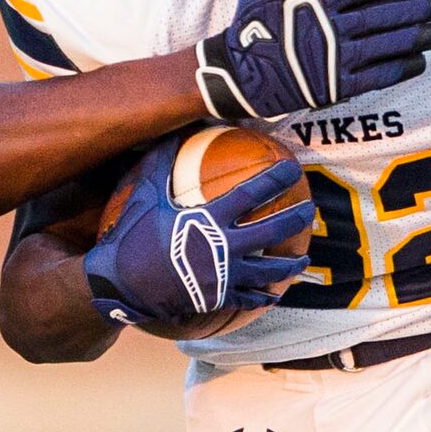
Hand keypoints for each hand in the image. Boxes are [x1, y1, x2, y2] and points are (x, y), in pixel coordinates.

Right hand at [83, 144, 314, 330]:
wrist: (120, 285)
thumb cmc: (131, 236)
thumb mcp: (145, 195)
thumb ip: (162, 163)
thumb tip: (172, 132)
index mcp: (209, 219)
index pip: (253, 193)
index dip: (276, 178)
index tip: (293, 168)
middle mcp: (223, 247)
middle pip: (272, 231)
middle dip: (296, 218)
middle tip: (310, 210)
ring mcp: (223, 276)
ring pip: (268, 271)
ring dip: (289, 264)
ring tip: (302, 259)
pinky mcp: (216, 298)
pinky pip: (247, 298)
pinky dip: (262, 296)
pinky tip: (273, 294)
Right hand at [195, 0, 430, 121]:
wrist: (234, 77)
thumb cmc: (246, 32)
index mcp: (315, 1)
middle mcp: (330, 29)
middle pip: (385, 15)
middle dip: (421, 8)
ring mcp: (333, 60)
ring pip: (387, 45)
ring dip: (420, 37)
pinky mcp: (333, 88)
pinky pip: (375, 77)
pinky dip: (400, 69)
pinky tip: (419, 61)